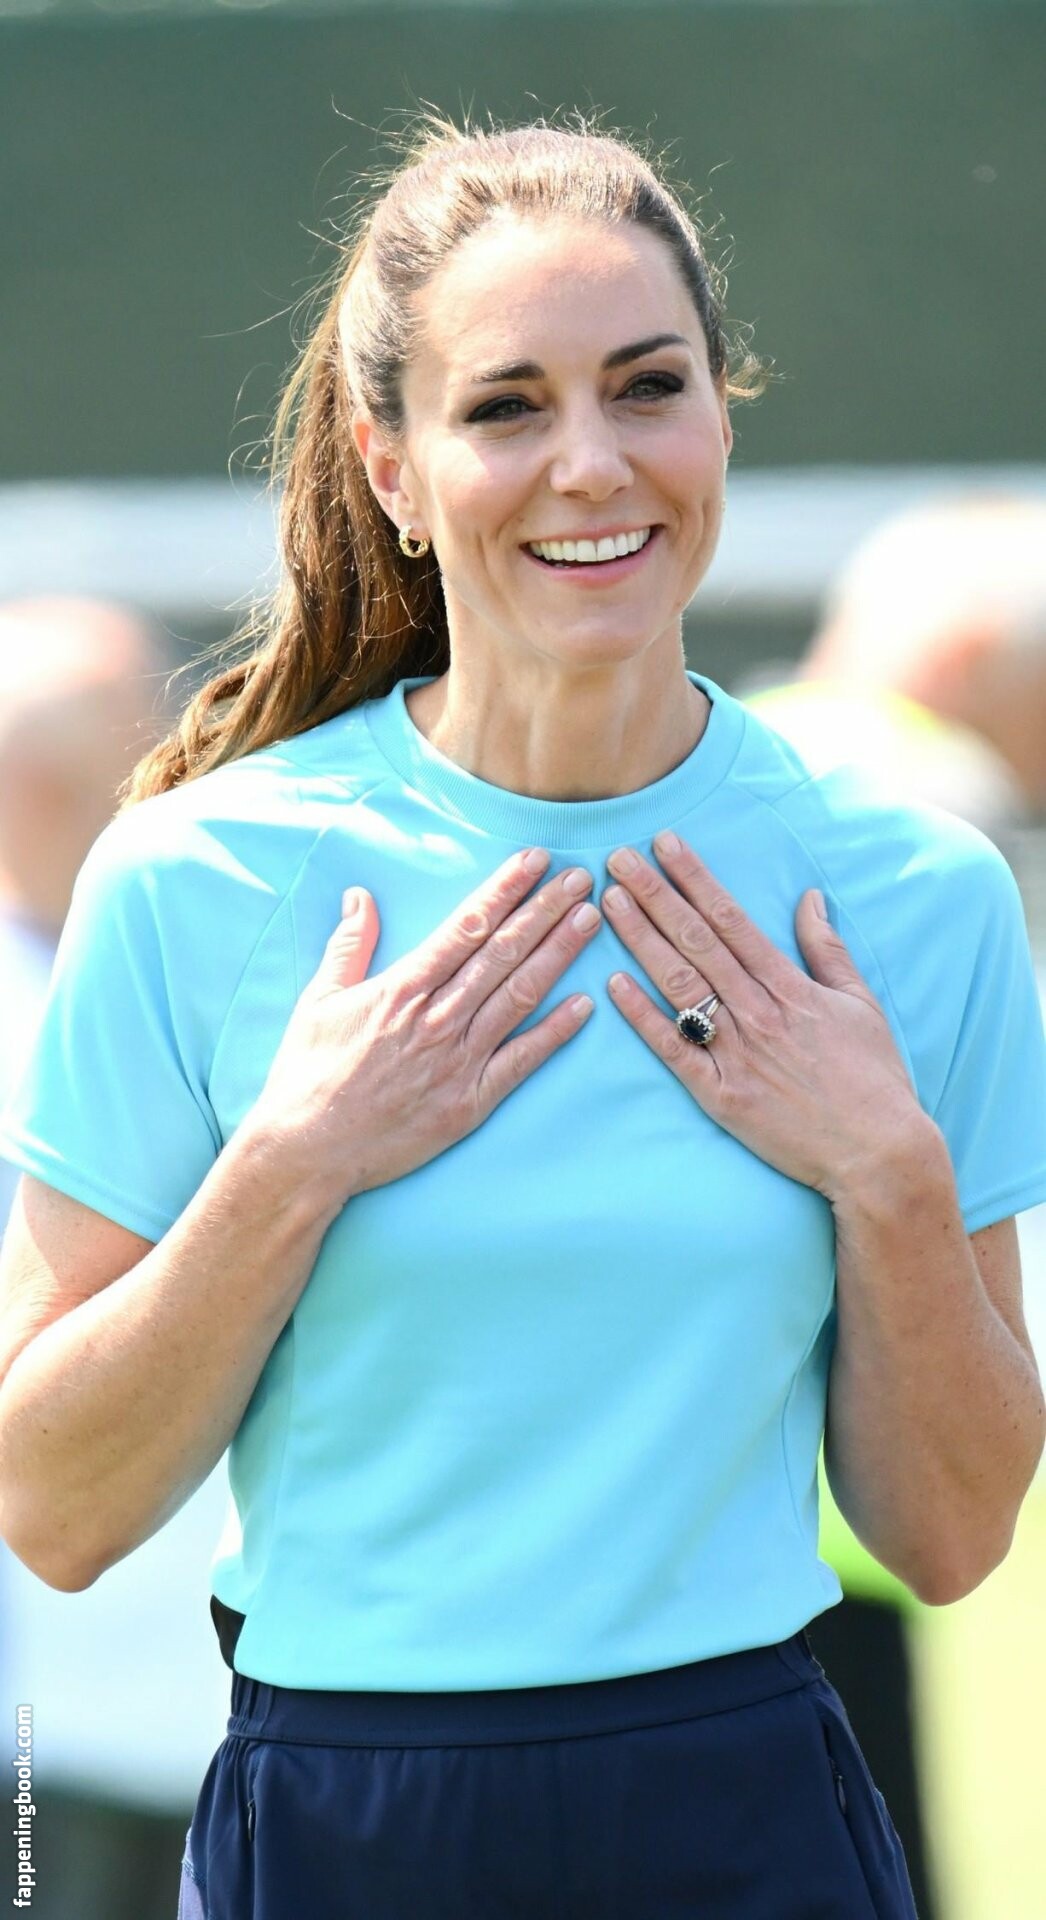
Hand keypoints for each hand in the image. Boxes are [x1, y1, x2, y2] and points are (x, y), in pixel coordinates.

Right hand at [249, 850, 600, 1206]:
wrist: (308, 1151)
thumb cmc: (307, 1076)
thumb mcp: (317, 1001)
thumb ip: (348, 946)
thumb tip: (360, 896)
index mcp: (401, 989)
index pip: (465, 927)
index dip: (504, 890)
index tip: (534, 861)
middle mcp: (436, 1019)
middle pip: (502, 953)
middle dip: (544, 911)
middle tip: (580, 878)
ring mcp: (457, 1061)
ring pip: (518, 996)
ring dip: (557, 955)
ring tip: (589, 920)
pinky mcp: (470, 1102)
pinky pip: (522, 1062)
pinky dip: (554, 1033)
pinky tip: (584, 1005)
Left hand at [600, 831, 923, 1202]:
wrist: (879, 1153)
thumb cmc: (873, 1078)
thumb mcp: (860, 1003)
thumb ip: (827, 949)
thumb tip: (810, 897)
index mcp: (791, 987)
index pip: (732, 919)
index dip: (695, 879)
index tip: (665, 844)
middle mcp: (759, 1013)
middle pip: (696, 942)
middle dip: (654, 896)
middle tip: (617, 857)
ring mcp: (736, 1054)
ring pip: (679, 985)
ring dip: (641, 940)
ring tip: (609, 903)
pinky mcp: (721, 1095)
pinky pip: (674, 1049)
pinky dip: (643, 1016)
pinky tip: (613, 983)